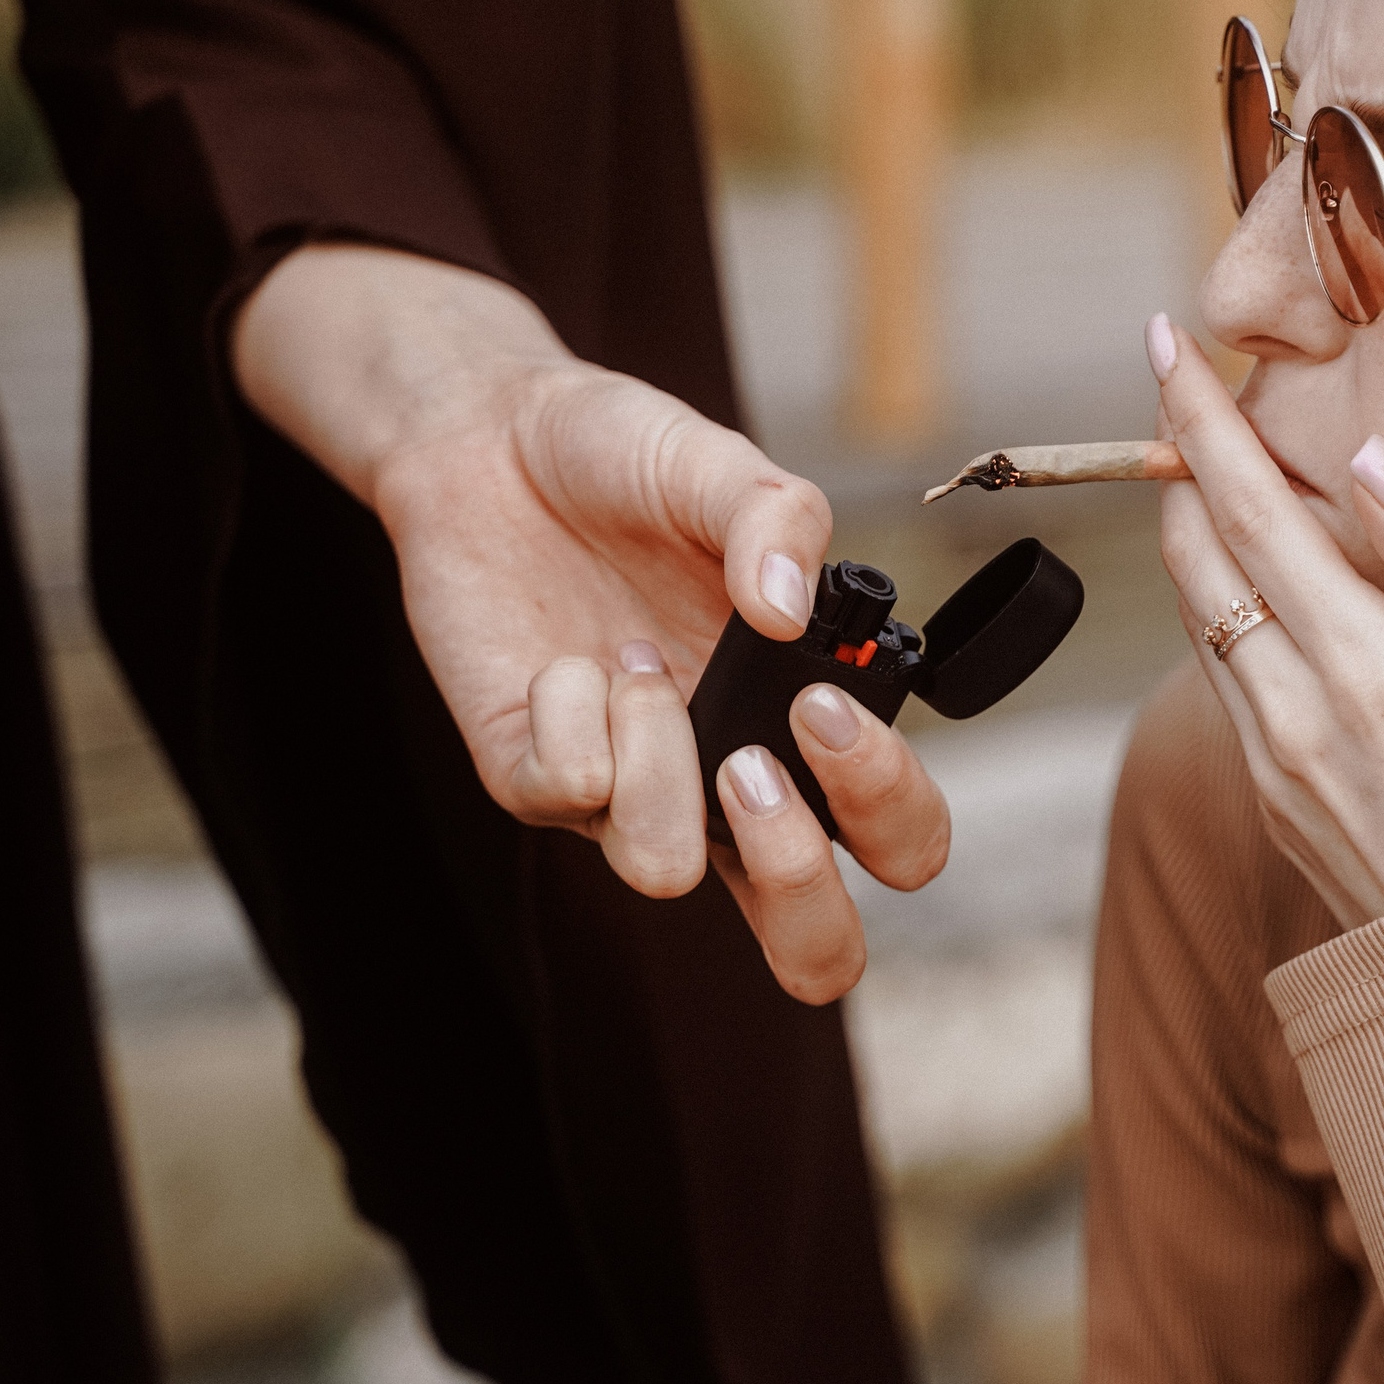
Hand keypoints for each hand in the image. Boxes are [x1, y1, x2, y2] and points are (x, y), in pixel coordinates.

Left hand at [233, 245, 949, 1000]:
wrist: (487, 436)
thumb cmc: (622, 459)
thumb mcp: (719, 464)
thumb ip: (779, 519)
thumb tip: (789, 612)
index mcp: (806, 720)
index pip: (895, 838)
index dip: (881, 803)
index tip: (820, 706)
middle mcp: (729, 780)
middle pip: (813, 946)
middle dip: (797, 878)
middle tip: (746, 765)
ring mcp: (629, 792)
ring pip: (666, 873)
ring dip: (658, 763)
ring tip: (637, 662)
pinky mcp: (533, 776)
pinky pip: (568, 792)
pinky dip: (571, 711)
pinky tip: (567, 656)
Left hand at [1147, 313, 1383, 926]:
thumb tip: (1375, 460)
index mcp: (1362, 671)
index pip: (1253, 512)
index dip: (1198, 422)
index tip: (1161, 344)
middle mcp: (1290, 712)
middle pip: (1197, 555)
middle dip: (1178, 461)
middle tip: (1182, 385)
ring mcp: (1269, 759)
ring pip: (1198, 613)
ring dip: (1193, 529)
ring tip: (1214, 463)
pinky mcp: (1269, 794)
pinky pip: (1221, 670)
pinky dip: (1220, 601)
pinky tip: (1255, 574)